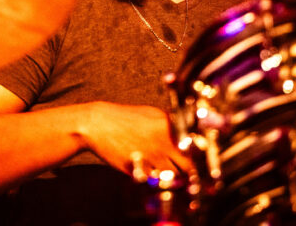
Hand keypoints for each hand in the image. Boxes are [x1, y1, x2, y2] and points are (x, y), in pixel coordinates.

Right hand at [77, 101, 191, 178]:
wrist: (98, 124)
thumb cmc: (125, 117)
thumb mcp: (153, 114)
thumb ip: (173, 125)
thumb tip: (191, 137)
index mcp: (169, 126)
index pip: (194, 147)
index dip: (197, 155)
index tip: (196, 158)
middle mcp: (162, 142)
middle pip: (187, 166)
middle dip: (188, 169)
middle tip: (184, 168)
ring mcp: (150, 158)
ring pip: (172, 176)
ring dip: (172, 175)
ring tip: (166, 168)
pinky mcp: (139, 170)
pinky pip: (155, 180)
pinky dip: (156, 179)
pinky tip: (151, 170)